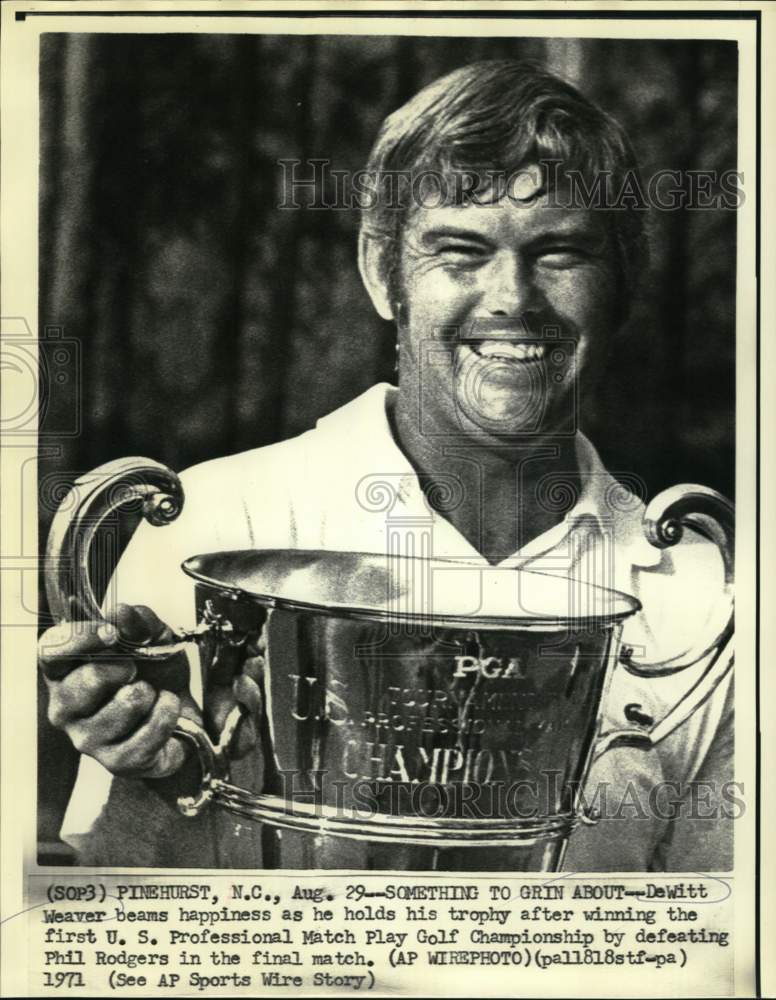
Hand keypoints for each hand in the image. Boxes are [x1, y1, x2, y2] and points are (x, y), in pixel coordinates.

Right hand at [39, 603, 199, 778]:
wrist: (181, 714)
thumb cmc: (155, 673)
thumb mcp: (153, 637)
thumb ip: (138, 621)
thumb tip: (121, 613)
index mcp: (65, 671)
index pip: (51, 651)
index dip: (81, 638)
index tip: (112, 632)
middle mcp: (66, 708)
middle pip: (87, 680)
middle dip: (124, 668)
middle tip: (136, 670)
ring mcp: (88, 739)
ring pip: (125, 704)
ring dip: (151, 692)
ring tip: (152, 694)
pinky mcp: (117, 763)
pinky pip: (149, 733)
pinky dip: (167, 714)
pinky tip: (165, 709)